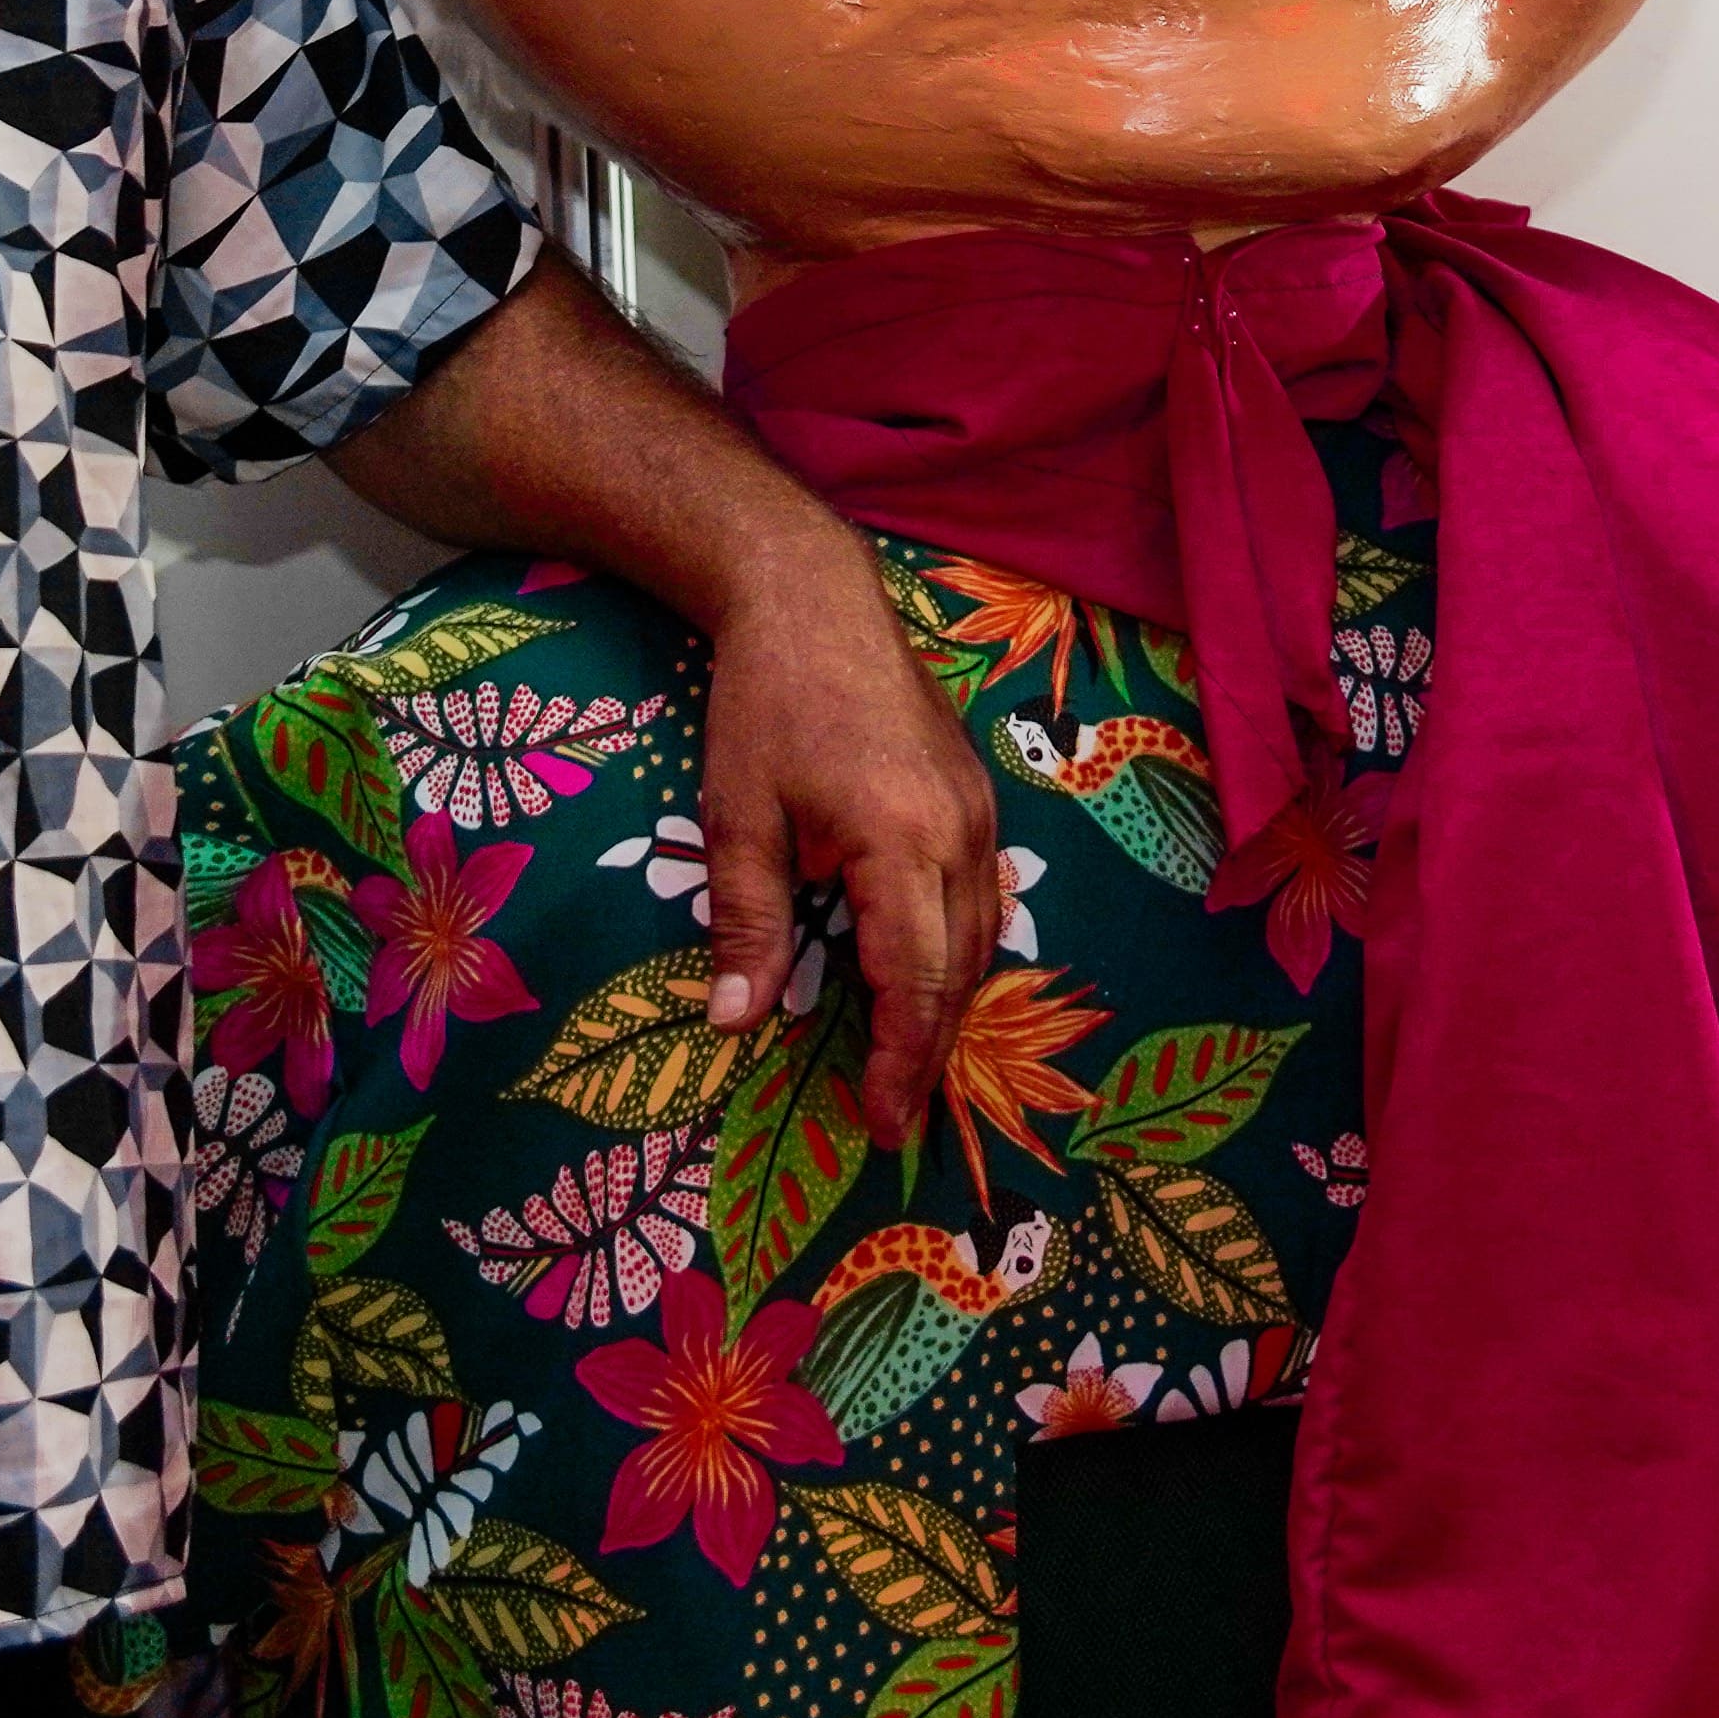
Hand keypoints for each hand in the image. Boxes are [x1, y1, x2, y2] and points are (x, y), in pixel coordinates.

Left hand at [691, 521, 1002, 1142]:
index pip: (917, 981)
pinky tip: (930, 974)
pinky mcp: (977, 793)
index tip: (879, 1122)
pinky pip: (986, 894)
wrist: (811, 595)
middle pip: (964, 970)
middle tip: (894, 1114)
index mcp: (902, 841)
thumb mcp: (738, 817)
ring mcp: (980, 809)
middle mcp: (961, 832)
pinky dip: (964, 950)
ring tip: (910, 1061)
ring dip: (952, 1004)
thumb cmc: (765, 703)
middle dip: (932, 1050)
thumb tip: (733, 1025)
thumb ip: (745, 923)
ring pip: (985, 934)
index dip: (900, 1061)